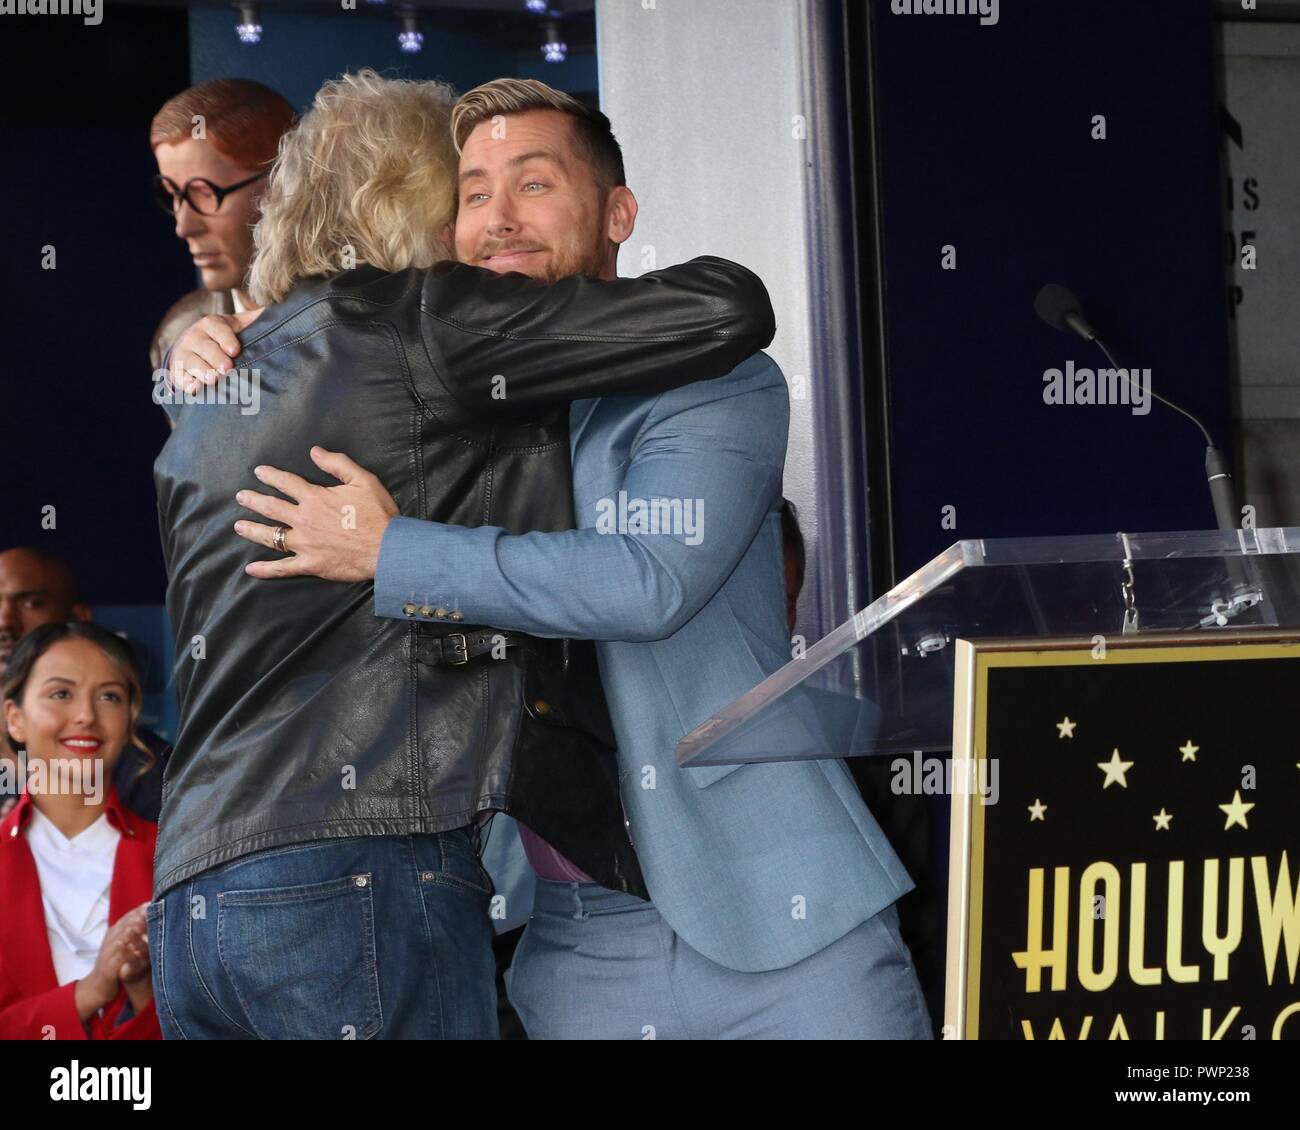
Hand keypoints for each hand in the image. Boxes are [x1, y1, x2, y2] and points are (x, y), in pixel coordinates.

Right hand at [75, 904, 149, 1020]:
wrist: (96, 986)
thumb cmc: (114, 962)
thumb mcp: (122, 943)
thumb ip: (133, 929)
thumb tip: (150, 912)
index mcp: (114, 933)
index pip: (128, 917)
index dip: (141, 909)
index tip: (155, 901)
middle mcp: (110, 941)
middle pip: (126, 925)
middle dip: (139, 916)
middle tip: (154, 908)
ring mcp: (108, 954)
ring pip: (122, 940)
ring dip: (134, 931)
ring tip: (147, 924)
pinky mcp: (108, 969)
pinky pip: (119, 960)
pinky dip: (128, 954)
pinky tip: (138, 949)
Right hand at [167, 308, 262, 393]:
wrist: (194, 347)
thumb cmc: (224, 338)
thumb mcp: (237, 325)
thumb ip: (255, 319)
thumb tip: (284, 311)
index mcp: (211, 324)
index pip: (217, 328)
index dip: (226, 339)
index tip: (236, 350)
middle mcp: (194, 337)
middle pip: (205, 347)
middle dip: (216, 358)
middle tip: (227, 368)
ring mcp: (184, 354)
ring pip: (190, 362)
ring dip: (201, 371)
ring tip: (212, 379)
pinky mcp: (177, 371)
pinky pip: (179, 376)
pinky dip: (185, 383)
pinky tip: (193, 389)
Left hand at [234, 447, 399, 582]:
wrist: (387, 548)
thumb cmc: (378, 514)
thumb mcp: (363, 481)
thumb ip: (338, 464)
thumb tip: (315, 452)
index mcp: (316, 498)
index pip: (286, 483)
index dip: (271, 476)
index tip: (259, 472)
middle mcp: (304, 520)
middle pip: (271, 508)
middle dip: (253, 500)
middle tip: (241, 497)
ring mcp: (305, 544)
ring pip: (271, 536)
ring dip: (252, 530)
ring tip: (239, 526)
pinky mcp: (311, 564)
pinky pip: (282, 568)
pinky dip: (266, 569)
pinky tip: (251, 569)